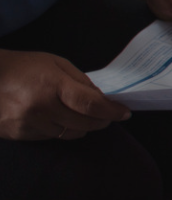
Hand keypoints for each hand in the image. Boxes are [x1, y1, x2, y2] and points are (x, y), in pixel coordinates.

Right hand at [0, 50, 129, 140]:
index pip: (91, 105)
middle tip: (107, 115)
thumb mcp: (54, 63)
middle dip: (102, 120)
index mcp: (51, 85)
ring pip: (71, 134)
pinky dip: (61, 129)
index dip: (112, 111)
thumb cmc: (20, 66)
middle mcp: (40, 108)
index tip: (124, 113)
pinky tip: (58, 118)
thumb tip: (101, 98)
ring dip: (82, 126)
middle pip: (85, 124)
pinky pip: (52, 137)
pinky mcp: (19, 135)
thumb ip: (80, 81)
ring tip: (81, 115)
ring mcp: (28, 124)